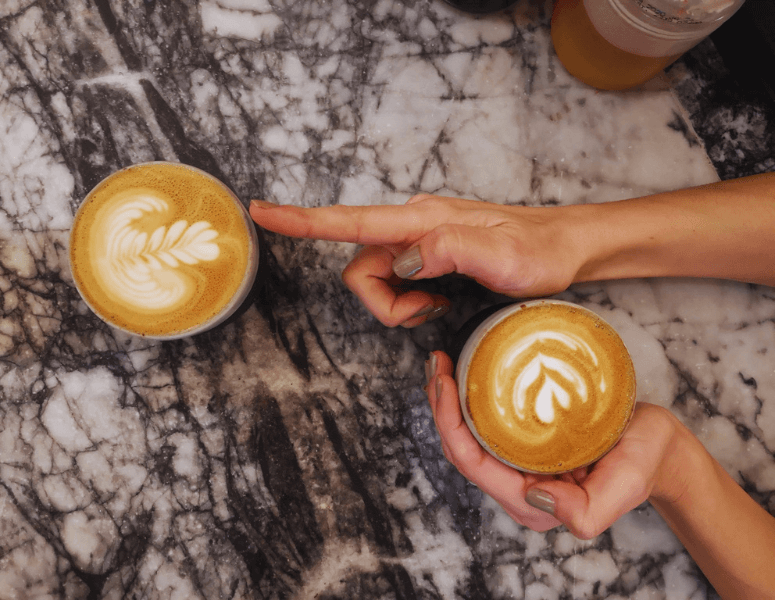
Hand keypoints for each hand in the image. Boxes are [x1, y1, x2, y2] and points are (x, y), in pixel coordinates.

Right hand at [250, 195, 584, 326]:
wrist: (561, 248)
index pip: (350, 221)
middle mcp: (412, 227)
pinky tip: (439, 301)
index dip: (302, 221)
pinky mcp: (425, 256)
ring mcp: (418, 242)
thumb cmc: (537, 251)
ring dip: (398, 306)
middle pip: (359, 269)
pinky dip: (409, 303)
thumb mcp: (502, 255)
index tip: (261, 211)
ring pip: (375, 281)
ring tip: (438, 306)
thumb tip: (402, 262)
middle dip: (383, 303)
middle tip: (428, 311)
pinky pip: (394, 284)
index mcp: (422, 221)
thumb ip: (448, 249)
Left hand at [427, 350, 695, 537]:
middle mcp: (517, 486)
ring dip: (448, 400)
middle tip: (437, 363)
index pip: (472, 464)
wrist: (660, 447)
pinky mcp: (524, 441)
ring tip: (441, 362)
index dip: (449, 425)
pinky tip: (465, 370)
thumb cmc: (644, 464)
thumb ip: (587, 509)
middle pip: (460, 448)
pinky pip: (485, 422)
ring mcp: (518, 463)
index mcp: (531, 503)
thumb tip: (537, 498)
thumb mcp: (625, 485)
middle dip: (440, 407)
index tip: (444, 382)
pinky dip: (469, 397)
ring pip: (467, 435)